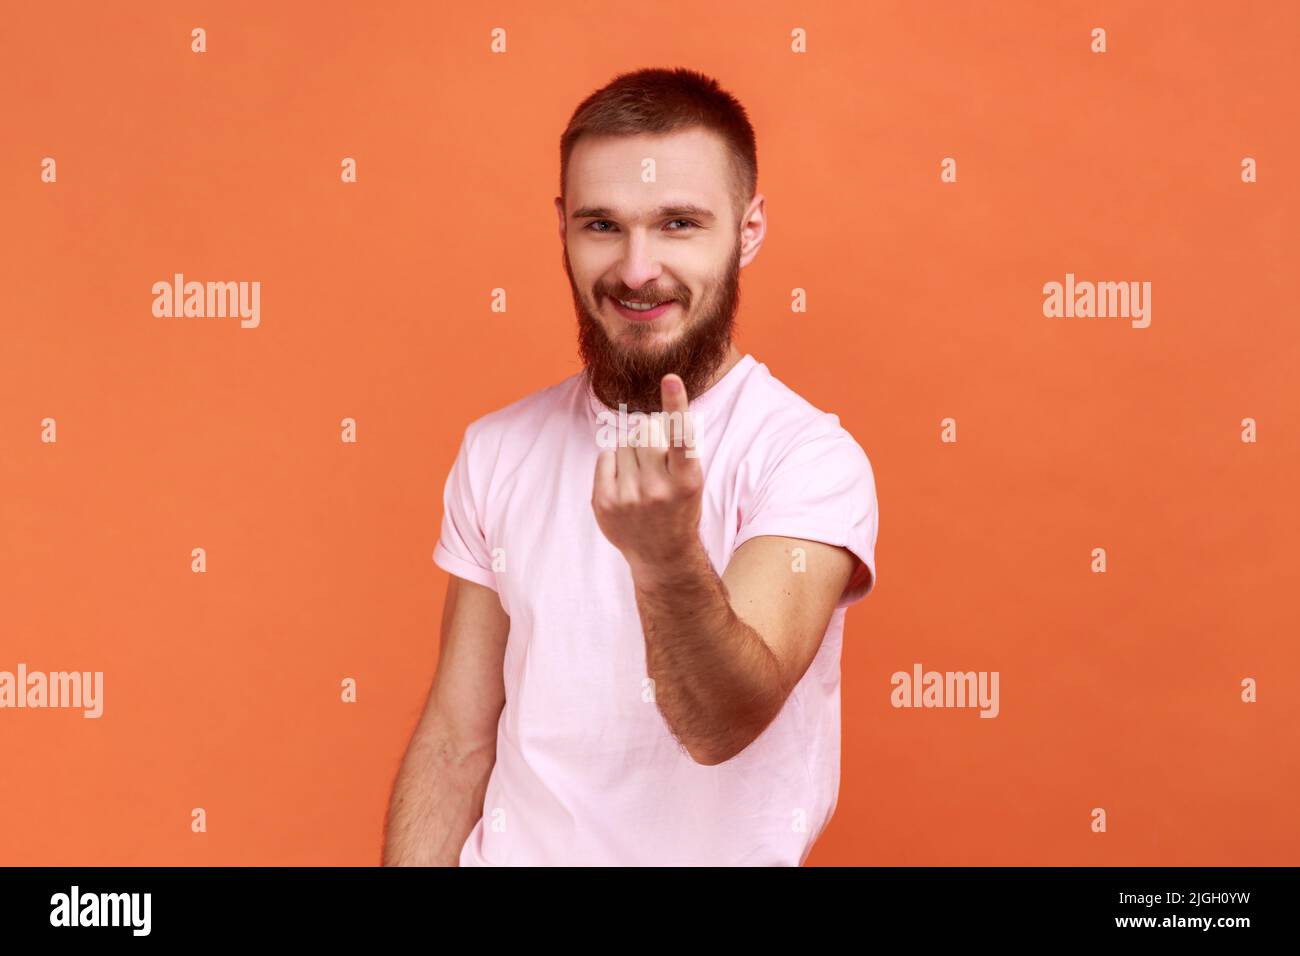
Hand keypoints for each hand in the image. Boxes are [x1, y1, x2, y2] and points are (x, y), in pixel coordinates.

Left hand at [592, 373, 703, 573]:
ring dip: (632, 451)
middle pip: (646, 431)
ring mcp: (628, 497)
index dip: (676, 403)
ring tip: (642, 478)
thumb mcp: (690, 480)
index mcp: (687, 480)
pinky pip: (606, 457)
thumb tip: (643, 420)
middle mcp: (658, 489)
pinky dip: (614, 463)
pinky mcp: (604, 503)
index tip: (670, 378)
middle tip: (657, 462)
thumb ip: (673, 449)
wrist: (662, 554)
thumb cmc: (679, 506)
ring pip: (625, 442)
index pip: (680, 435)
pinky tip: (626, 484)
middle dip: (650, 435)